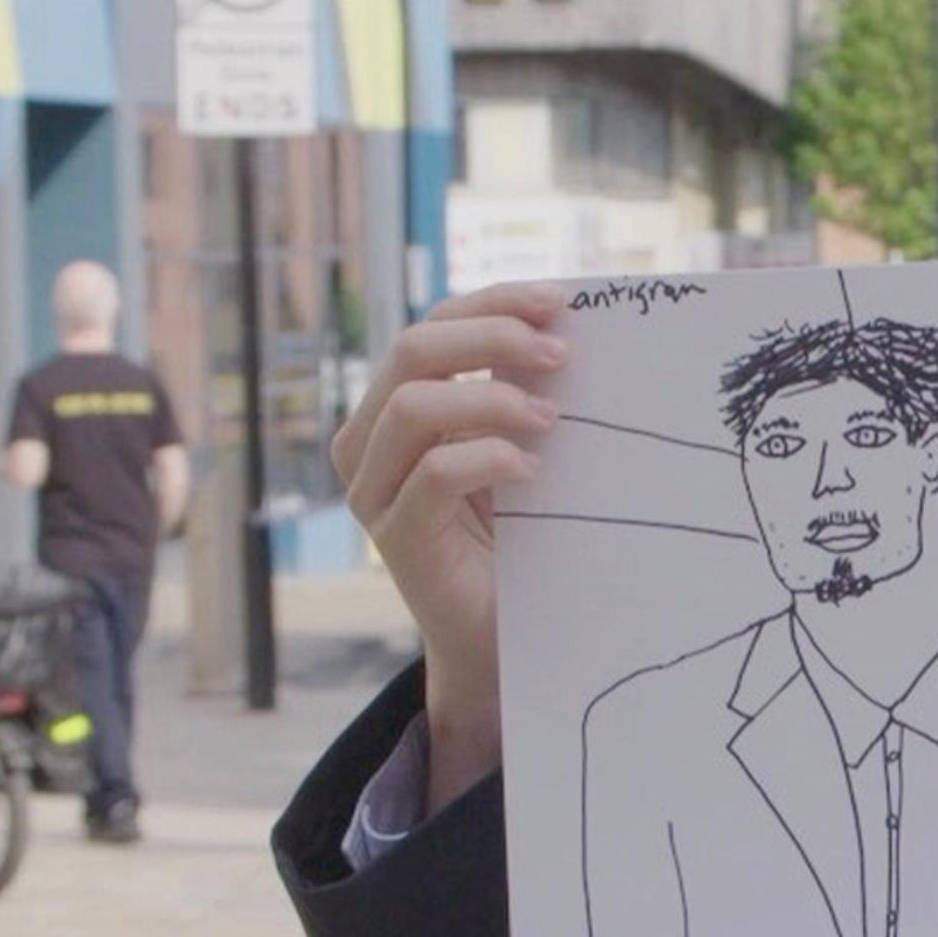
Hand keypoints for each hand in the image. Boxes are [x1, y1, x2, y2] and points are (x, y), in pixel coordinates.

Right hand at [329, 284, 569, 812]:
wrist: (499, 636)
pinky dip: (487, 458)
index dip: (493, 302)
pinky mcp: (394, 536)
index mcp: (396, 406)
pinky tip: (532, 472)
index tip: (561, 300)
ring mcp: (373, 489)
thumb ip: (521, 391)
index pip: (433, 324)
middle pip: (412, 349)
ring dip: (492, 399)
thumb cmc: (518, 536)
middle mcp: (369, 441)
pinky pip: (432, 474)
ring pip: (412, 405)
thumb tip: (568, 326)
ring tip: (552, 419)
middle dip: (491, 335)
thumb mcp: (520, 447)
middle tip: (561, 353)